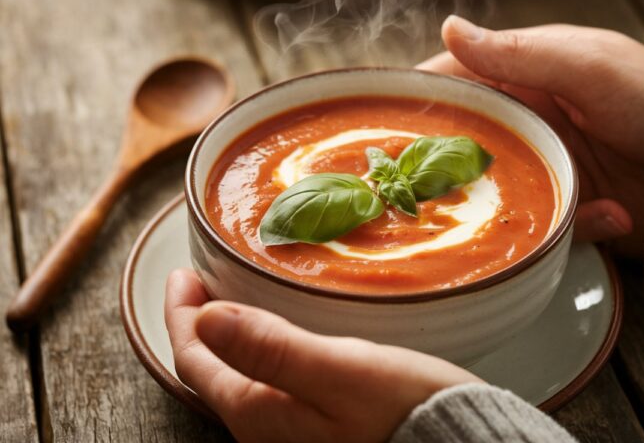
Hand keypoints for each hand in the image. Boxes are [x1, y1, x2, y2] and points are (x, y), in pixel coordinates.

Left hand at [164, 269, 480, 441]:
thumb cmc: (404, 410)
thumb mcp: (340, 371)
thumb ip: (272, 348)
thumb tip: (207, 318)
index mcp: (258, 413)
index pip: (195, 360)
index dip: (181, 315)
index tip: (182, 274)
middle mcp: (264, 431)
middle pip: (211, 372)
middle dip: (199, 324)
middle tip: (201, 282)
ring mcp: (290, 433)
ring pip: (239, 377)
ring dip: (228, 336)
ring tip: (234, 298)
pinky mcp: (316, 428)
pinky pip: (267, 383)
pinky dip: (258, 350)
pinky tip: (278, 333)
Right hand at [419, 16, 643, 255]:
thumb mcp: (586, 66)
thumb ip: (516, 53)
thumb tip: (449, 28)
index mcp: (527, 75)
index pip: (456, 79)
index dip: (418, 97)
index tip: (383, 122)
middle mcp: (528, 121)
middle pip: (462, 140)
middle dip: (442, 163)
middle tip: (420, 185)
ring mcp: (544, 166)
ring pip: (491, 190)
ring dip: (502, 205)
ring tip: (520, 209)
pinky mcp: (563, 206)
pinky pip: (543, 221)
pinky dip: (567, 223)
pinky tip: (602, 215)